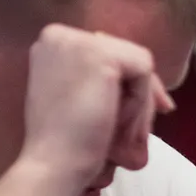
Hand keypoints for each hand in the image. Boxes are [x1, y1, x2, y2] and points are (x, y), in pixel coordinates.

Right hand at [18, 24, 173, 190]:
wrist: (52, 162)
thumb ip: (96, 74)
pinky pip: (145, 72)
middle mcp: (60, 34)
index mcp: (51, 42)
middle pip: (124, 55)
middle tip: (143, 127)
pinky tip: (124, 123)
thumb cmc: (65, 138)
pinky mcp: (100, 55)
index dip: (126, 83)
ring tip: (130, 132)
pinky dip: (143, 100)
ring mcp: (78, 41)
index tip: (134, 113)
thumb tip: (140, 65)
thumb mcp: (75, 93)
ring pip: (138, 64)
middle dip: (139, 91)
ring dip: (142, 100)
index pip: (106, 53)